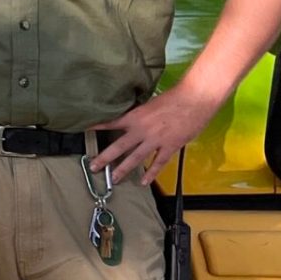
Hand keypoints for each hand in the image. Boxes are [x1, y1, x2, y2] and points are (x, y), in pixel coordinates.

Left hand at [93, 86, 220, 183]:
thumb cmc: (174, 97)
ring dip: (123, 169)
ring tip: (114, 179)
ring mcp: (155, 140)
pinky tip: (144, 181)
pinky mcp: (170, 147)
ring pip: (135, 158)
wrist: (195, 99)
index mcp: (135, 116)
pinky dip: (151, 173)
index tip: (85, 133)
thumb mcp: (150, 103)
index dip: (98, 128)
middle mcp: (142, 130)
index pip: (112, 123)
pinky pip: (158, 163)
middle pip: (119, 146)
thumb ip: (141, 114)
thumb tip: (132, 120)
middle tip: (94, 167)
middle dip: (105, 158)